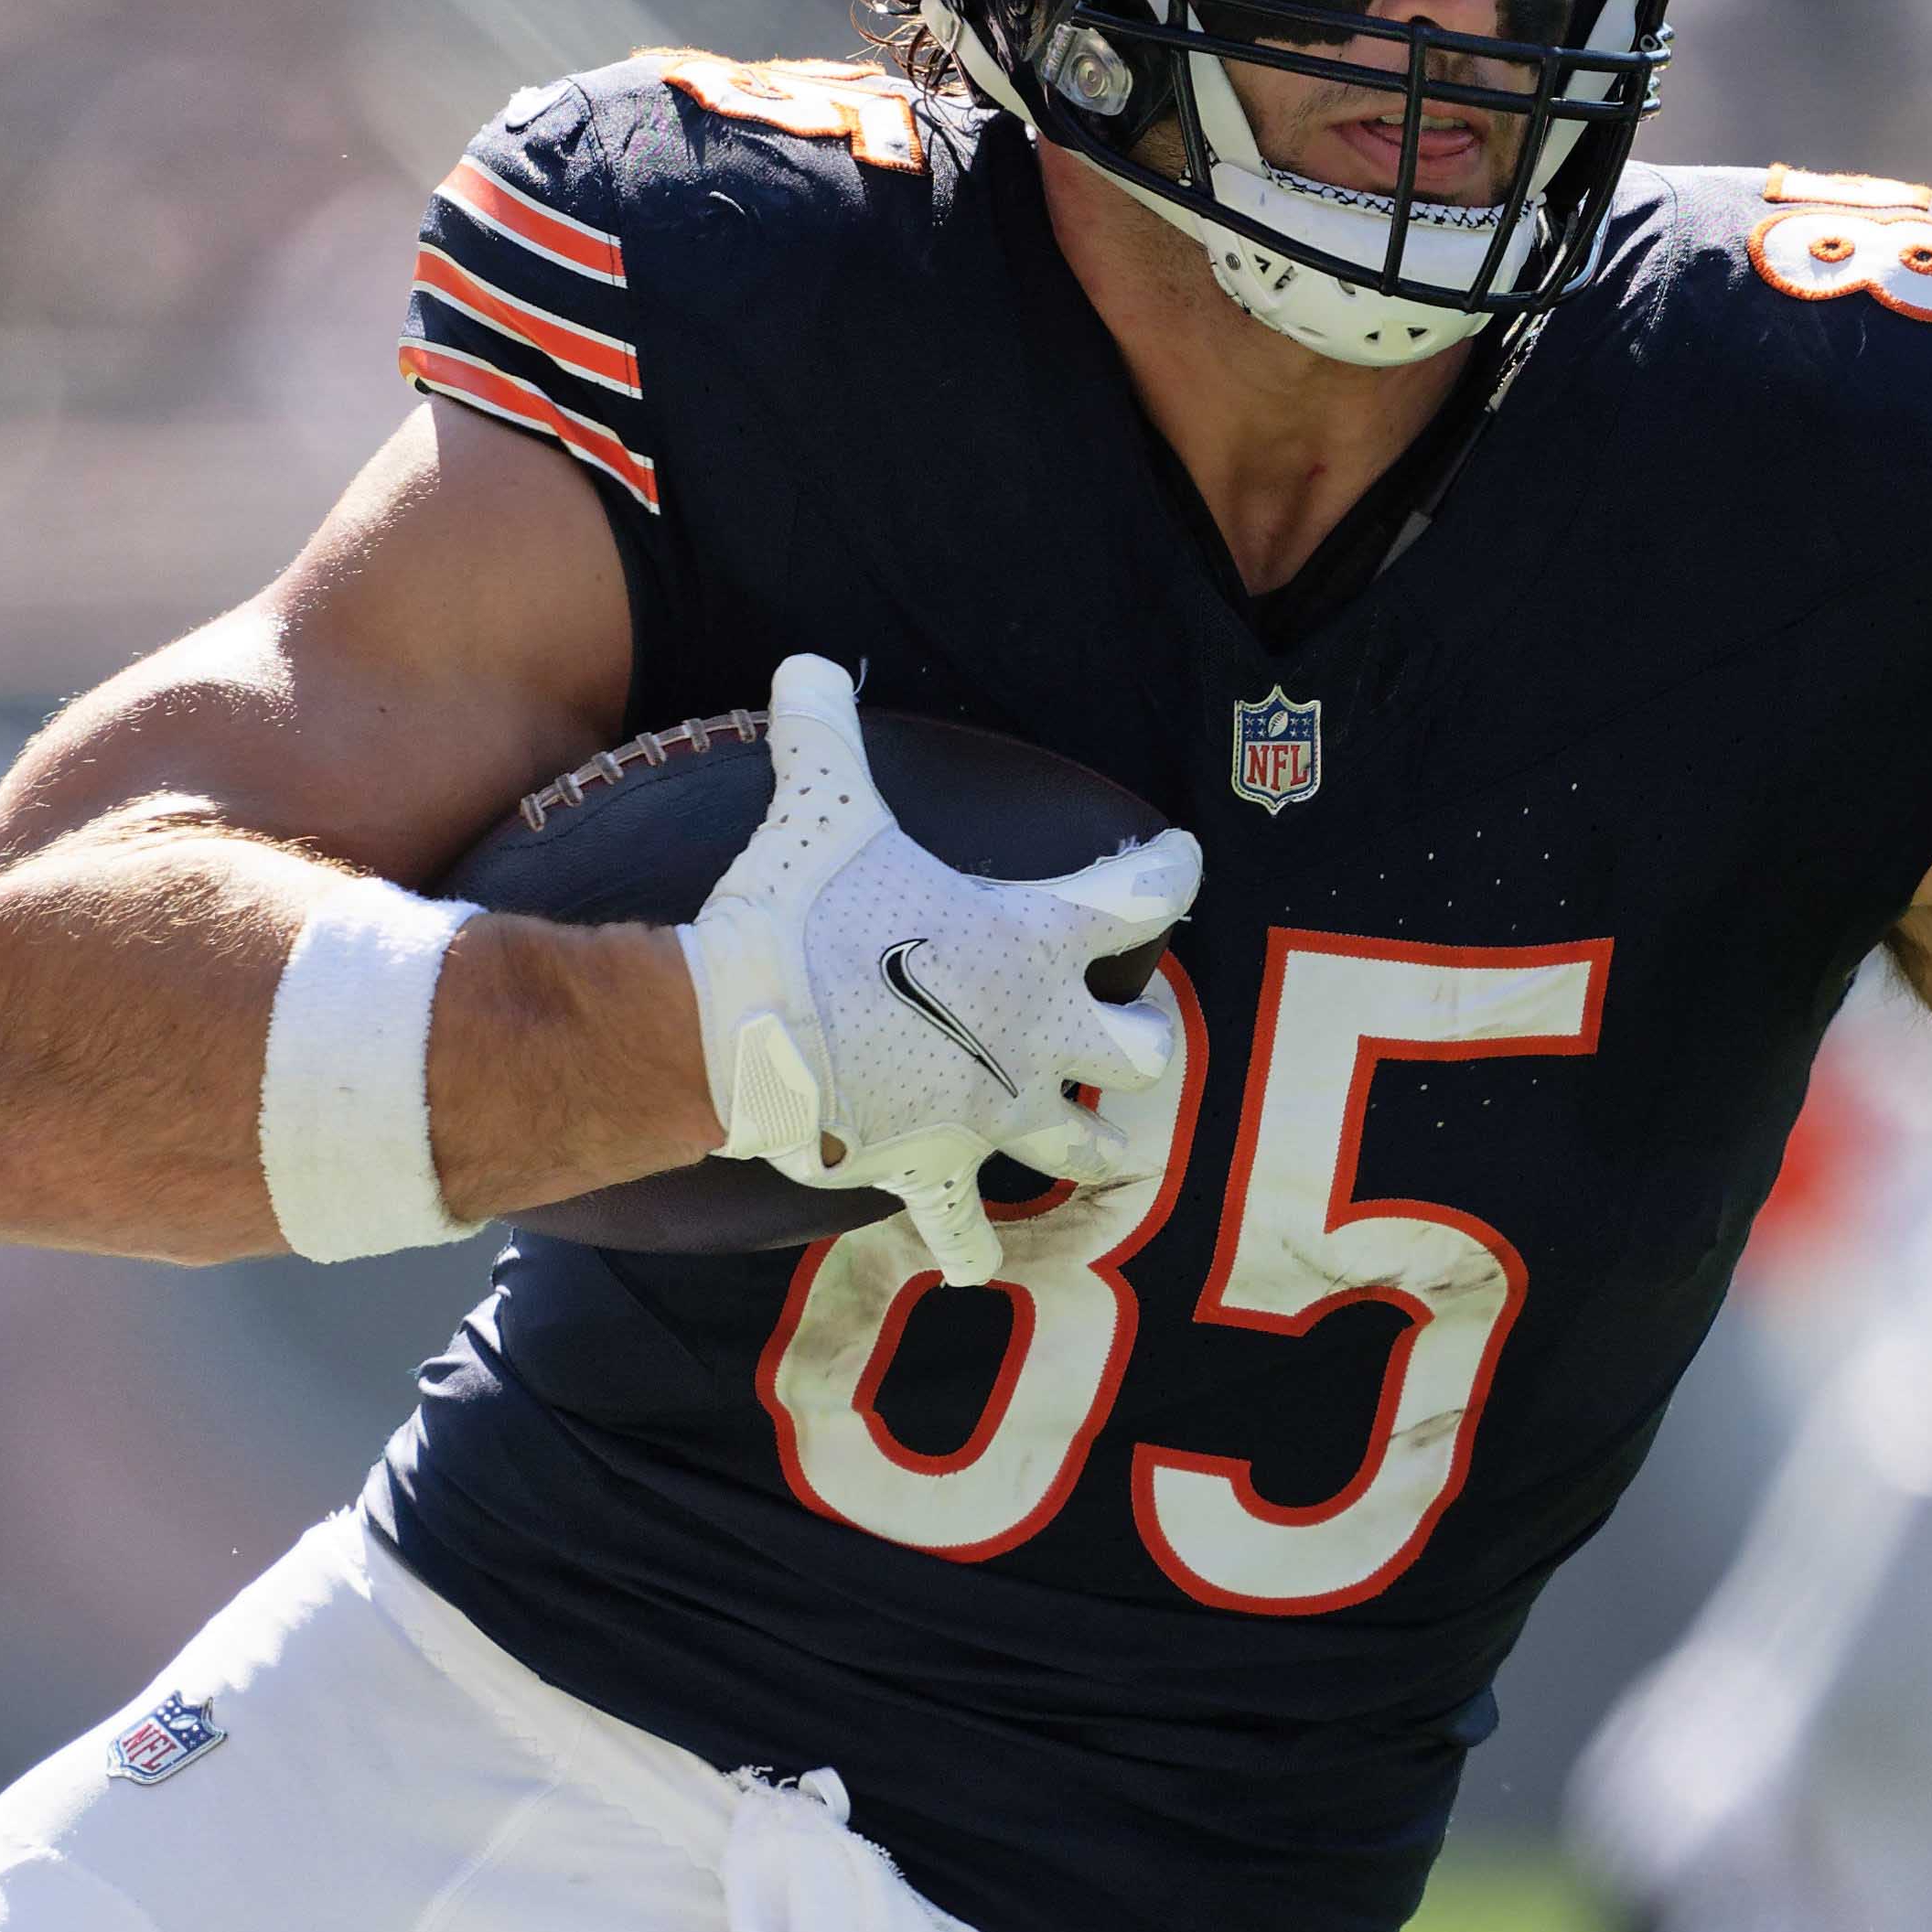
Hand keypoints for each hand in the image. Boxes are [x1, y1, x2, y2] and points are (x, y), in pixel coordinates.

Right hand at [678, 655, 1200, 1286]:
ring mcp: (996, 1115)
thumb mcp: (822, 806)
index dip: (1169, 871)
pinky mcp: (937, 1173)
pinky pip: (964, 1232)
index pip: (1140, 897)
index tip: (1180, 858)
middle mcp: (1040, 1036)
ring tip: (1111, 1148)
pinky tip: (978, 1265)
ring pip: (1086, 1147)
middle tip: (1141, 1029)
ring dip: (1098, 1146)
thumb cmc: (805, 913)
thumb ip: (823, 734)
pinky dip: (969, 1248)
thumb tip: (801, 666)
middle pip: (1146, 1051)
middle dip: (1149, 1041)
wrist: (751, 1029)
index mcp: (1034, 942)